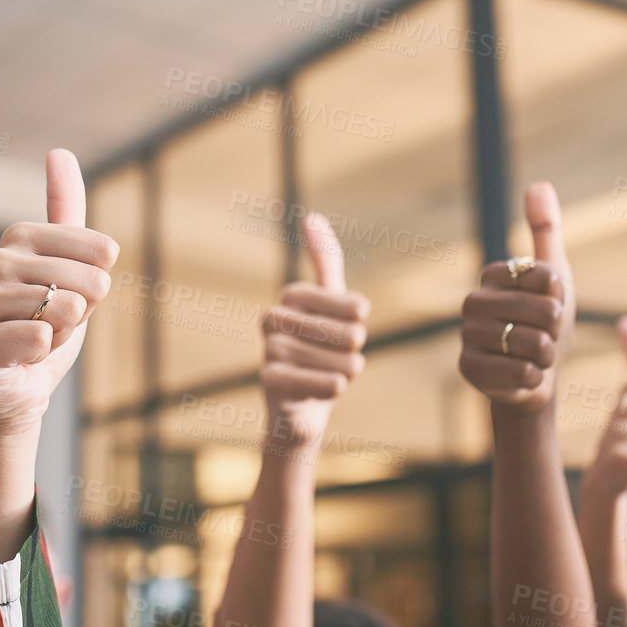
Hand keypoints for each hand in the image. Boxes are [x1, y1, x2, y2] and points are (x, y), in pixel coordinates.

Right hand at [0, 150, 118, 434]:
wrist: (17, 394)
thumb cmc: (46, 329)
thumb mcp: (71, 268)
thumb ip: (66, 213)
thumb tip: (58, 151)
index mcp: (17, 238)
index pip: (98, 250)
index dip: (100, 282)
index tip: (75, 297)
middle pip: (85, 280)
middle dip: (84, 311)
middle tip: (55, 325)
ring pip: (62, 309)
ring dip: (63, 334)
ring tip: (37, 340)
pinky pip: (38, 337)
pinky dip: (44, 354)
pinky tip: (24, 357)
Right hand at [260, 213, 370, 453]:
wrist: (300, 410)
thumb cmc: (319, 351)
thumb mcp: (328, 306)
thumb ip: (325, 263)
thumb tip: (311, 216)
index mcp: (290, 297)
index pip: (338, 299)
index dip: (352, 312)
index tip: (358, 317)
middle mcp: (272, 320)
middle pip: (343, 332)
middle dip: (352, 348)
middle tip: (344, 355)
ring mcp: (268, 352)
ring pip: (335, 361)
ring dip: (346, 371)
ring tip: (337, 374)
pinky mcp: (269, 384)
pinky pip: (314, 382)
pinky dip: (329, 386)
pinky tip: (334, 387)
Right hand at [459, 182, 572, 412]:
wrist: (533, 377)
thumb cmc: (545, 325)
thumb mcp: (554, 279)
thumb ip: (546, 232)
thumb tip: (538, 184)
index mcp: (493, 273)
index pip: (549, 278)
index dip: (561, 298)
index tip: (550, 306)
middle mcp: (473, 300)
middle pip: (546, 313)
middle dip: (557, 331)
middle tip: (544, 336)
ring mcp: (467, 335)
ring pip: (535, 344)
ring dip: (547, 356)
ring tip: (534, 356)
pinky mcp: (467, 368)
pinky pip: (521, 371)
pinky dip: (534, 377)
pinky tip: (524, 375)